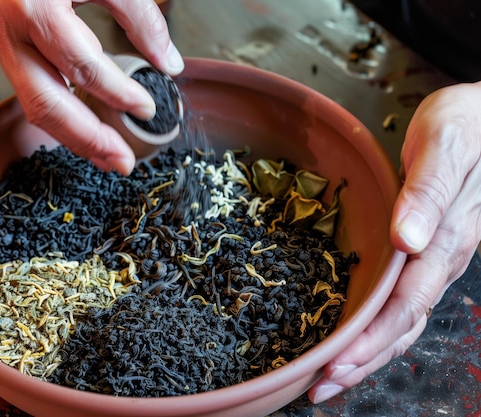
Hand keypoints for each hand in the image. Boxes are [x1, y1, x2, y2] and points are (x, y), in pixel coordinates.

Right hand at [0, 0, 183, 174]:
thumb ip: (140, 16)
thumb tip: (169, 64)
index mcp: (33, 6)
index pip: (81, 64)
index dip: (117, 92)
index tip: (147, 109)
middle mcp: (8, 29)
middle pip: (47, 102)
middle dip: (88, 139)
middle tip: (122, 162)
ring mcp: (1, 43)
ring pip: (34, 107)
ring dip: (73, 138)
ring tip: (106, 158)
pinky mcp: (7, 52)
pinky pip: (32, 95)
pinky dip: (62, 120)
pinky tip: (86, 135)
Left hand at [309, 81, 480, 402]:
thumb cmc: (465, 125)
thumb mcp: (445, 145)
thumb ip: (428, 190)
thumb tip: (408, 237)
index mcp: (445, 239)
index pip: (407, 302)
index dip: (373, 337)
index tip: (338, 362)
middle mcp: (440, 258)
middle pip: (402, 324)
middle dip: (362, 359)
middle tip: (322, 385)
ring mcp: (434, 260)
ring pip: (402, 320)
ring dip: (367, 353)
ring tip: (331, 378)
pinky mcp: (424, 252)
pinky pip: (401, 300)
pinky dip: (376, 327)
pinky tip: (356, 340)